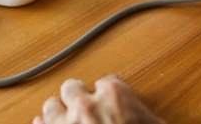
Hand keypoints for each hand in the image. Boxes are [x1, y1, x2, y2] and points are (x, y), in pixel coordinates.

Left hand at [34, 76, 163, 123]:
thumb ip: (145, 118)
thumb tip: (148, 121)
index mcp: (114, 95)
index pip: (107, 81)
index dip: (108, 93)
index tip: (110, 101)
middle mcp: (86, 103)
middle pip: (72, 87)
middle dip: (77, 96)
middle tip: (83, 106)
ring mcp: (64, 122)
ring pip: (51, 105)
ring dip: (58, 111)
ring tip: (64, 118)